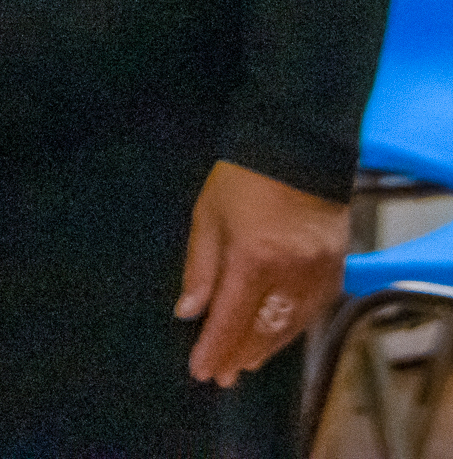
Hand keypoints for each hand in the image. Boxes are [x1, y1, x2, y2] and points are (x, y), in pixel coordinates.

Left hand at [175, 159, 346, 385]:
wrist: (297, 151)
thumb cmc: (243, 179)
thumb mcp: (207, 216)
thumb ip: (200, 267)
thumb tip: (189, 310)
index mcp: (253, 258)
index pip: (231, 318)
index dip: (215, 348)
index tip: (202, 370)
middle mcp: (290, 272)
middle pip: (263, 329)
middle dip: (240, 355)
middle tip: (222, 374)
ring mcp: (319, 273)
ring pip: (291, 326)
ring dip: (266, 347)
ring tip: (245, 361)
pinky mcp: (336, 269)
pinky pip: (312, 311)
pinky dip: (292, 329)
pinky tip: (276, 336)